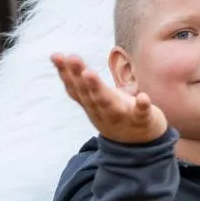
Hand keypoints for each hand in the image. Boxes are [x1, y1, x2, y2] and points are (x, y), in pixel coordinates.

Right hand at [52, 53, 167, 143]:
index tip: (56, 56)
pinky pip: (141, 115)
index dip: (65, 73)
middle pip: (88, 94)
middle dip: (79, 76)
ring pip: (108, 104)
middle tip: (72, 58)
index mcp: (91, 105)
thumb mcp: (94, 99)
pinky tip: (143, 97)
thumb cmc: (114, 113)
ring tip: (89, 73)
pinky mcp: (142, 121)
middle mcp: (102, 112)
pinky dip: (142, 107)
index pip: (75, 88)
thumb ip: (79, 81)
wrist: (140, 144)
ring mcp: (121, 117)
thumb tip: (55, 56)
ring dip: (98, 90)